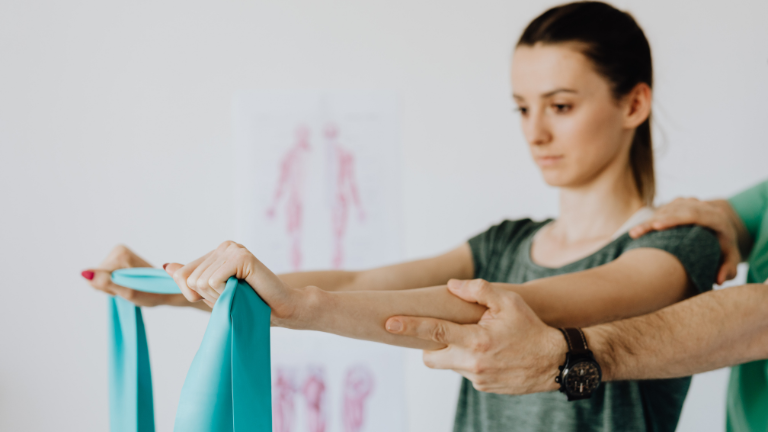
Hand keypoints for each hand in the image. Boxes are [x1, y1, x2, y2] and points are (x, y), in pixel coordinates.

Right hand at [82, 244, 191, 307]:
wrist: (166, 290)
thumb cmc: (151, 293)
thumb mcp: (127, 290)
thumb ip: (105, 282)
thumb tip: (84, 273)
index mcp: (120, 253)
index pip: (97, 277)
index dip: (110, 289)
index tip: (126, 288)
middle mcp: (118, 250)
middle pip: (98, 276)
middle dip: (111, 287)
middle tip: (129, 289)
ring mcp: (118, 254)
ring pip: (101, 277)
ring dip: (113, 286)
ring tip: (130, 286)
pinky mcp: (118, 260)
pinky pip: (105, 277)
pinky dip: (115, 284)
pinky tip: (127, 284)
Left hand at [164, 241, 304, 321]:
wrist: (281, 309)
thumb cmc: (251, 304)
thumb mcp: (214, 294)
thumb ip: (190, 280)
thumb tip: (168, 266)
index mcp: (217, 252)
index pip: (185, 275)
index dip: (196, 294)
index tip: (222, 296)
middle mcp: (225, 246)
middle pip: (190, 279)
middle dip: (208, 296)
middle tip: (234, 296)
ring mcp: (234, 249)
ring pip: (200, 281)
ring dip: (218, 296)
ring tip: (240, 293)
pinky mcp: (242, 256)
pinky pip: (213, 280)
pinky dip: (224, 292)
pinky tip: (243, 289)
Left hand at [384, 279, 563, 394]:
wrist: (555, 362)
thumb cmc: (531, 328)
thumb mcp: (509, 301)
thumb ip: (478, 290)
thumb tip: (452, 286)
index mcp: (477, 340)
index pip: (434, 331)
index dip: (409, 326)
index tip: (389, 322)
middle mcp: (473, 362)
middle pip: (432, 357)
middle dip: (431, 345)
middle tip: (446, 332)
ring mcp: (477, 378)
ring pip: (450, 363)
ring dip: (455, 352)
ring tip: (481, 341)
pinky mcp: (483, 387)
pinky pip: (466, 372)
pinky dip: (470, 361)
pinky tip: (490, 353)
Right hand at [629, 198, 740, 283]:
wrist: (723, 231)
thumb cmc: (725, 250)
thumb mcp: (731, 261)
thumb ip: (729, 270)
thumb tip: (718, 280)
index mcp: (718, 219)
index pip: (694, 214)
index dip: (673, 219)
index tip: (656, 226)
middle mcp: (704, 207)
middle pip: (675, 210)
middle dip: (653, 221)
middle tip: (636, 233)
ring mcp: (691, 204)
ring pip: (666, 208)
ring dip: (648, 221)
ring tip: (633, 234)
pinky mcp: (680, 204)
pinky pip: (663, 209)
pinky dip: (650, 219)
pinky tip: (639, 230)